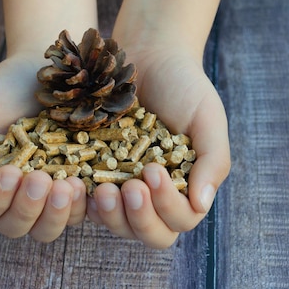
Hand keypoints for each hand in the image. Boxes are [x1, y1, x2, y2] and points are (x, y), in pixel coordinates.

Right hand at [0, 53, 86, 241]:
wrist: (44, 69)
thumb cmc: (2, 88)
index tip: (11, 173)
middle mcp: (16, 197)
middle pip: (16, 226)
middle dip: (27, 208)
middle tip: (41, 179)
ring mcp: (48, 197)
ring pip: (47, 229)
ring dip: (56, 214)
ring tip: (67, 186)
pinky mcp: (77, 188)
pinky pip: (80, 213)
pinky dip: (81, 206)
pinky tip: (85, 184)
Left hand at [86, 47, 230, 248]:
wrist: (148, 55)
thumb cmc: (184, 87)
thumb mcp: (207, 119)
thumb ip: (212, 161)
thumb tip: (201, 205)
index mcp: (186, 187)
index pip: (181, 218)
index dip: (167, 205)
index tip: (152, 171)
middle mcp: (156, 196)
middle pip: (151, 234)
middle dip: (140, 218)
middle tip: (129, 188)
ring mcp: (124, 189)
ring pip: (118, 225)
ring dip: (110, 215)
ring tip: (101, 189)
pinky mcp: (95, 175)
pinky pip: (88, 203)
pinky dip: (83, 200)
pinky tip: (76, 183)